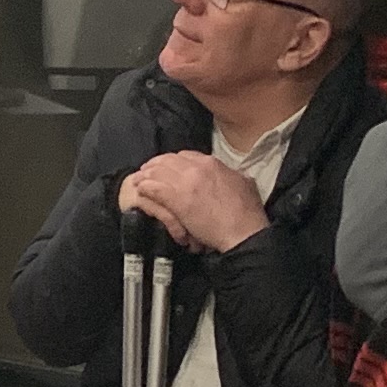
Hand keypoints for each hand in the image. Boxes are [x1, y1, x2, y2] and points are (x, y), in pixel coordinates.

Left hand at [118, 150, 269, 254]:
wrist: (242, 230)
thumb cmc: (247, 212)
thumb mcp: (244, 183)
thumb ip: (231, 174)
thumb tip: (231, 174)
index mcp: (212, 163)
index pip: (185, 155)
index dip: (173, 161)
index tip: (169, 166)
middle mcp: (197, 168)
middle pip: (168, 160)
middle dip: (155, 165)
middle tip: (148, 171)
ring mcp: (186, 183)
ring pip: (158, 172)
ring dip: (146, 175)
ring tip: (139, 180)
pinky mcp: (177, 200)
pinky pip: (155, 189)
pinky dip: (146, 188)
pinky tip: (141, 190)